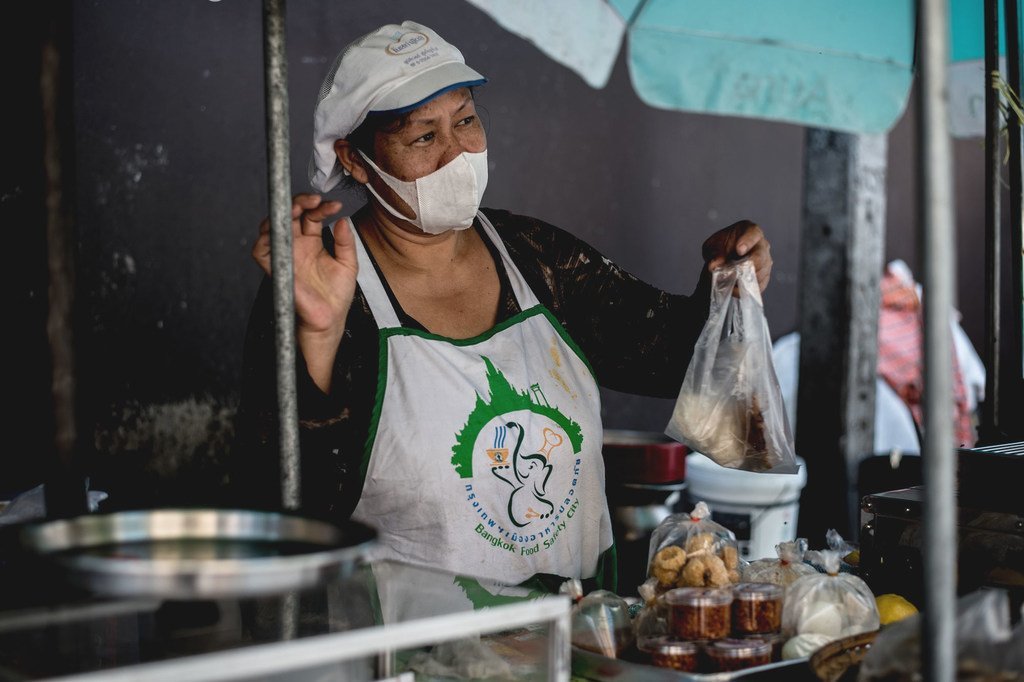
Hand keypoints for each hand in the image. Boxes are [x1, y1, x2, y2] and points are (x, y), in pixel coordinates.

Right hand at [251, 193, 355, 337]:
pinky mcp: (275, 269)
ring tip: (299, 207)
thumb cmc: (336, 296)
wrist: (329, 321)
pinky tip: (282, 228)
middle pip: (289, 214)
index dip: (321, 206)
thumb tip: (343, 220)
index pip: (311, 215)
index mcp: (312, 242)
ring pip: (272, 225)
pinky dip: (266, 236)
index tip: (335, 205)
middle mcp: (296, 246)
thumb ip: (346, 241)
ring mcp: (284, 256)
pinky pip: (260, 249)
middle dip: (300, 201)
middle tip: (315, 199)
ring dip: (282, 213)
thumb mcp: (348, 263)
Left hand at [701, 219, 772, 291]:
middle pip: (761, 256)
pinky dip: (746, 290)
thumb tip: (714, 265)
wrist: (722, 260)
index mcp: (750, 231)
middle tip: (734, 272)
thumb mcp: (712, 246)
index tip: (739, 250)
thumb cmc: (720, 247)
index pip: (753, 233)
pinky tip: (733, 290)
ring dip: (744, 280)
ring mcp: (765, 262)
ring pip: (760, 273)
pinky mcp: (763, 277)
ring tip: (728, 283)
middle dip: (747, 265)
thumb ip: (714, 254)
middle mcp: (761, 245)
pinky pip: (759, 286)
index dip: (747, 242)